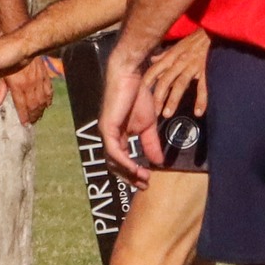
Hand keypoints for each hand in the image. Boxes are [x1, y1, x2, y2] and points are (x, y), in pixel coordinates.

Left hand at [0, 57, 55, 125]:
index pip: (21, 105)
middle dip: (33, 116)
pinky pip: (48, 91)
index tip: (25, 124)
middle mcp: (30, 84)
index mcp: (18, 85)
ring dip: (40, 110)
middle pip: (33, 105)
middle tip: (31, 123)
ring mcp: (39, 80)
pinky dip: (48, 99)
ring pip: (42, 100)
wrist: (23, 44)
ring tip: (38, 117)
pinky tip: (47, 105)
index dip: (24, 116)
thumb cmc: (8, 59)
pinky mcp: (45, 76)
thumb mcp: (1, 75)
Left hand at [99, 45, 161, 185]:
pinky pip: (114, 150)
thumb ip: (150, 144)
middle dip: (129, 177)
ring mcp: (106, 133)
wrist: (131, 78)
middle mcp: (109, 137)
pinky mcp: (107, 128)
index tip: (147, 181)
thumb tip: (158, 163)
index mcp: (118, 136)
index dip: (133, 173)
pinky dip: (124, 162)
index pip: (122, 161)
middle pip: (115, 165)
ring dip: (128, 172)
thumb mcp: (148, 125)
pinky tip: (135, 169)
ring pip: (113, 161)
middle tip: (144, 186)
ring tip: (143, 179)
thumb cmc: (138, 97)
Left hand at [142, 28, 210, 119]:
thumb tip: (152, 60)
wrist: (214, 32)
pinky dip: (201, 100)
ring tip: (167, 114)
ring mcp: (192, 67)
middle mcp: (179, 62)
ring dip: (173, 100)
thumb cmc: (195, 40)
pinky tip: (198, 112)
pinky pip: (203, 87)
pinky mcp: (207, 70)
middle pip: (164, 81)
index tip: (139, 96)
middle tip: (153, 113)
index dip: (146, 83)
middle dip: (158, 97)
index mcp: (170, 57)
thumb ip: (164, 55)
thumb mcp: (177, 46)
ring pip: (180, 85)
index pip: (153, 71)